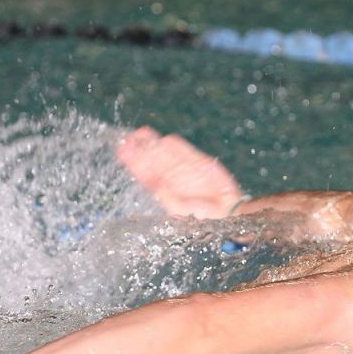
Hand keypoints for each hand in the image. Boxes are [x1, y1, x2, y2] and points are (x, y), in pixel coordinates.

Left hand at [116, 126, 244, 218]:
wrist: (229, 214)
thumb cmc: (204, 219)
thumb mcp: (183, 214)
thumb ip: (170, 200)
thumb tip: (158, 186)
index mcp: (161, 190)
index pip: (142, 172)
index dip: (132, 161)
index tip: (123, 150)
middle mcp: (169, 177)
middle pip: (150, 158)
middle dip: (139, 148)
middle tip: (128, 139)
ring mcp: (183, 168)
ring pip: (164, 152)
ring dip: (153, 143)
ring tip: (142, 133)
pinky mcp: (199, 163)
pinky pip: (184, 151)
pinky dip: (175, 145)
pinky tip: (165, 140)